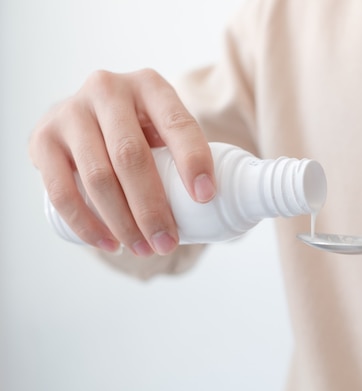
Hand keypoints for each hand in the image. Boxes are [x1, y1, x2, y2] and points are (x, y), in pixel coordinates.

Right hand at [29, 69, 214, 255]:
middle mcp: (107, 90)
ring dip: (123, 222)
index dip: (193, 160)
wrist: (86, 117)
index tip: (206, 197)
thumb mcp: (165, 128)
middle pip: (131, 157)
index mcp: (150, 86)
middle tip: (168, 242)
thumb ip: (188, 154)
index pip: (177, 123)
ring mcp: (70, 112)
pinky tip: (108, 243)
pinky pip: (61, 190)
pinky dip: (86, 223)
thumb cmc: (140, 130)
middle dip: (152, 208)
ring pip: (98, 177)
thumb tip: (235, 202)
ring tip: (144, 249)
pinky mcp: (42, 139)